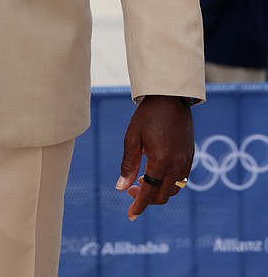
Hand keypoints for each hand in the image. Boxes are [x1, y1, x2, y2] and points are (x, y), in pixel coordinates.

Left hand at [115, 95, 193, 219]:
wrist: (170, 97)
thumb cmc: (147, 116)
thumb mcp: (132, 138)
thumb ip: (128, 164)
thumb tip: (121, 188)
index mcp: (161, 161)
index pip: (149, 193)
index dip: (139, 206)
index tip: (130, 215)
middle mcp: (177, 164)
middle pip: (162, 195)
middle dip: (146, 198)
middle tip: (131, 189)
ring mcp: (186, 161)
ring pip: (173, 190)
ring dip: (158, 191)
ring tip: (142, 181)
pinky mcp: (190, 156)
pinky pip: (181, 179)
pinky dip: (168, 183)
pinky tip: (157, 174)